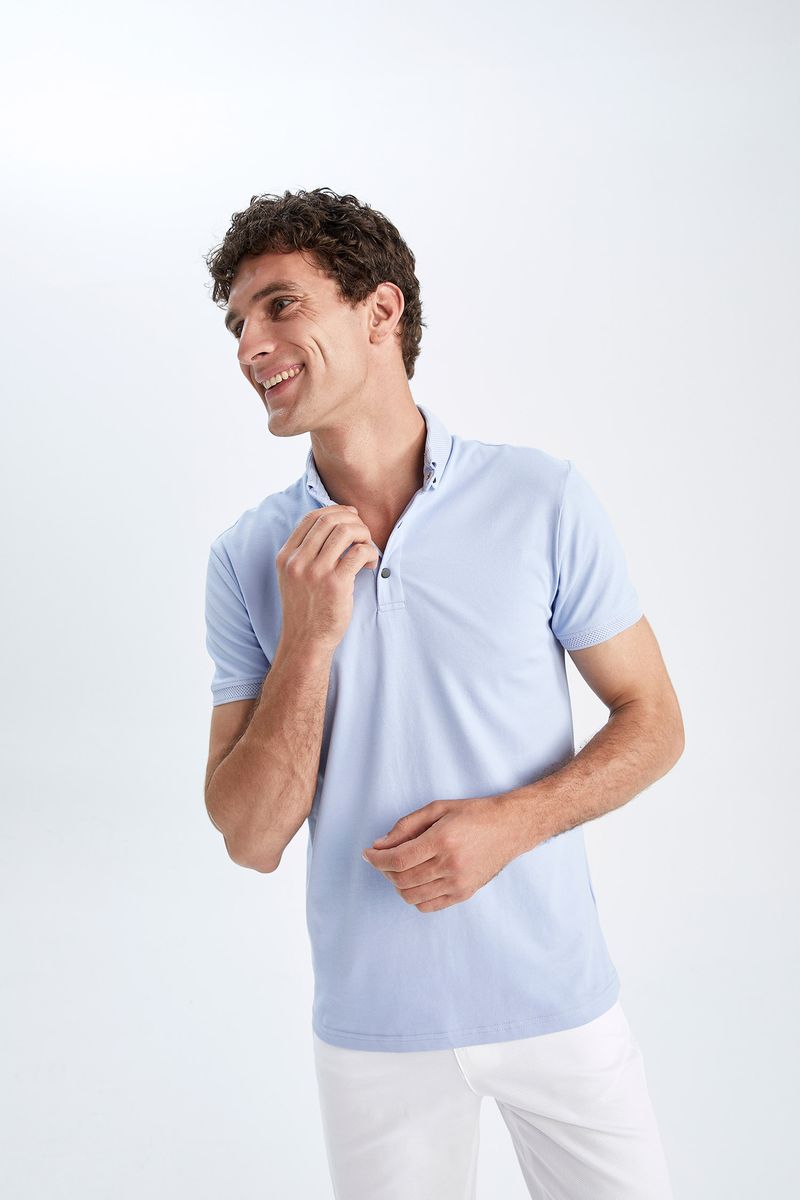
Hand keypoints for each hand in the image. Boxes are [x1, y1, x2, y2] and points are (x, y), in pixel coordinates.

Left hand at [361, 796, 523, 912]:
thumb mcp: (438, 808)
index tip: (368, 854)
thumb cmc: (474, 814)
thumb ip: (406, 826)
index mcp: (443, 840)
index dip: (377, 859)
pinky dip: (414, 896)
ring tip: (399, 868)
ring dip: (397, 884)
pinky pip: (428, 905)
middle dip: (384, 870)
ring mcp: (458, 883)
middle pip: (402, 880)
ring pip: (412, 896)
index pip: (399, 859)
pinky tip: (415, 881)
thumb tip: (380, 844)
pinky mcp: (464, 893)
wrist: (510, 827)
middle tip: (381, 858)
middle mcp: (450, 865)